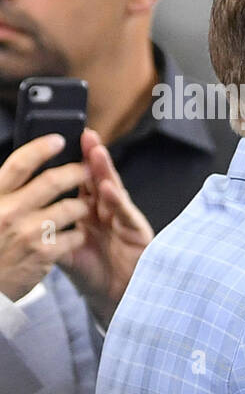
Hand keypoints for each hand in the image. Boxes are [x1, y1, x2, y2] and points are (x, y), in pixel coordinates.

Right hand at [0, 133, 90, 301]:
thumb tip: (22, 170)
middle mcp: (9, 212)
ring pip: (70, 207)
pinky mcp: (45, 254)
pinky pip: (74, 235)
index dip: (41, 148)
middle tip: (87, 169)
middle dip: (75, 172)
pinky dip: (78, 233)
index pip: (18, 163)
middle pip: (51, 181)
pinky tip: (74, 236)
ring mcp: (28, 233)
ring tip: (83, 206)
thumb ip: (3, 192)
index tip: (59, 140)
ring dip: (81, 205)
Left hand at [57, 129, 152, 323]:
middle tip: (85, 135)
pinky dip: (117, 200)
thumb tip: (26, 218)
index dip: (74, 163)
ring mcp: (122, 219)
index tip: (63, 143)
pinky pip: (124, 213)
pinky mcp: (137, 231)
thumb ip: (51, 231)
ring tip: (96, 151)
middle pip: (98, 179)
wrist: (114, 297)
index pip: (80, 183)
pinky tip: (108, 188)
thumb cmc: (92, 273)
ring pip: (113, 190)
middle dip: (92, 157)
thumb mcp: (64, 249)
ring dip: (106, 170)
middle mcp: (106, 212)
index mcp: (87, 212)